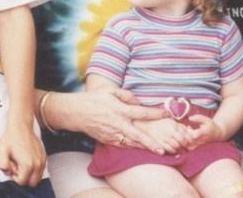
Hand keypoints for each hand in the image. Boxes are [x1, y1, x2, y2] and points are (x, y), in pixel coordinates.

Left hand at [0, 119, 45, 186]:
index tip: (12, 168)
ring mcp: (42, 160)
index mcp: (27, 165)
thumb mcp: (2, 152)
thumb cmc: (10, 138)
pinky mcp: (44, 156)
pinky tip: (27, 160)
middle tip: (17, 168)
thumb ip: (3, 166)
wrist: (21, 125)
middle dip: (24, 178)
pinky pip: (41, 169)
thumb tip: (9, 173)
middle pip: (32, 183)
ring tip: (22, 165)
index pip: (22, 182)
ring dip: (30, 175)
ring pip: (38, 177)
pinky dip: (35, 169)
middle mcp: (37, 164)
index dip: (15, 177)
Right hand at [51, 89, 167, 154]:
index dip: (154, 114)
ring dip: (145, 148)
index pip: (141, 113)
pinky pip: (123, 145)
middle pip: (138, 135)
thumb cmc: (94, 99)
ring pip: (132, 143)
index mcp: (120, 110)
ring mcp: (113, 134)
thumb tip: (138, 102)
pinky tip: (141, 149)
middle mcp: (118, 124)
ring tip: (157, 152)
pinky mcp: (108, 140)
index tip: (165, 114)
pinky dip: (133, 147)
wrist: (76, 112)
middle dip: (151, 143)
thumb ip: (126, 95)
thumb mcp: (109, 91)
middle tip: (163, 150)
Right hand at [133, 117, 192, 153]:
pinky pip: (170, 151)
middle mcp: (170, 132)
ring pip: (177, 147)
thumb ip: (180, 126)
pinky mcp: (160, 145)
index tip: (189, 141)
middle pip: (183, 142)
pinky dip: (173, 151)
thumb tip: (190, 131)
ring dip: (179, 148)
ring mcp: (164, 138)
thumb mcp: (170, 121)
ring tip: (177, 146)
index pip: (187, 135)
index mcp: (173, 125)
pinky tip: (172, 148)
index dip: (190, 139)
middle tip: (184, 145)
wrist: (144, 125)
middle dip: (185, 145)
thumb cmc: (158, 123)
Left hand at [185, 114, 225, 148]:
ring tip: (184, 133)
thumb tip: (189, 118)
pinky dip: (185, 143)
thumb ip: (198, 118)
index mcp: (203, 133)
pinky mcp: (196, 146)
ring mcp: (198, 144)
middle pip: (189, 140)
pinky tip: (185, 136)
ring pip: (188, 145)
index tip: (188, 126)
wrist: (216, 134)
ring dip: (184, 139)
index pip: (195, 135)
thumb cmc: (210, 126)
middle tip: (184, 128)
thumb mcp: (206, 120)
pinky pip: (188, 148)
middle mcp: (200, 140)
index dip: (190, 131)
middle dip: (184, 134)